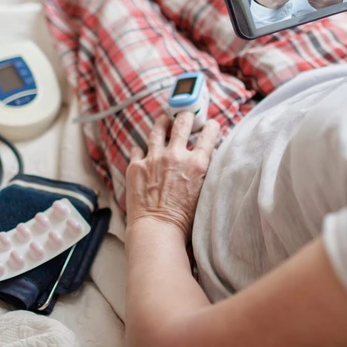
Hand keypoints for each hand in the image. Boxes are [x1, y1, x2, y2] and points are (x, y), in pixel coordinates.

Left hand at [126, 111, 221, 236]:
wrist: (157, 230)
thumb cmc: (184, 220)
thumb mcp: (204, 193)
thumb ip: (204, 172)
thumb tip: (205, 158)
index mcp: (197, 163)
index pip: (209, 134)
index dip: (211, 126)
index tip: (210, 124)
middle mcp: (176, 156)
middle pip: (182, 123)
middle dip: (186, 116)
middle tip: (186, 116)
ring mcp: (154, 158)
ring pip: (158, 129)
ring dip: (163, 123)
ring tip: (164, 121)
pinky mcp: (136, 166)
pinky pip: (137, 149)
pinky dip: (141, 149)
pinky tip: (142, 149)